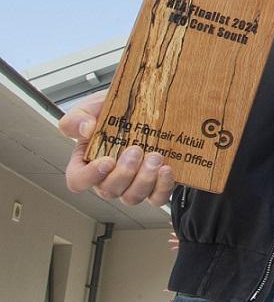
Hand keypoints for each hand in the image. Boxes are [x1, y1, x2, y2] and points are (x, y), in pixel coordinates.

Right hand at [57, 91, 175, 206]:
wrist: (150, 105)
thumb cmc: (117, 110)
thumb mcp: (93, 106)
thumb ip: (79, 117)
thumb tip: (86, 129)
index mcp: (88, 161)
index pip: (78, 181)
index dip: (90, 177)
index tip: (107, 161)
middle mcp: (109, 176)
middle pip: (108, 190)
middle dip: (124, 173)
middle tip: (136, 150)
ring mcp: (132, 183)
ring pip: (132, 197)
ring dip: (144, 180)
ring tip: (155, 157)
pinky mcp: (156, 184)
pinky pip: (157, 197)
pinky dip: (162, 186)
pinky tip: (166, 169)